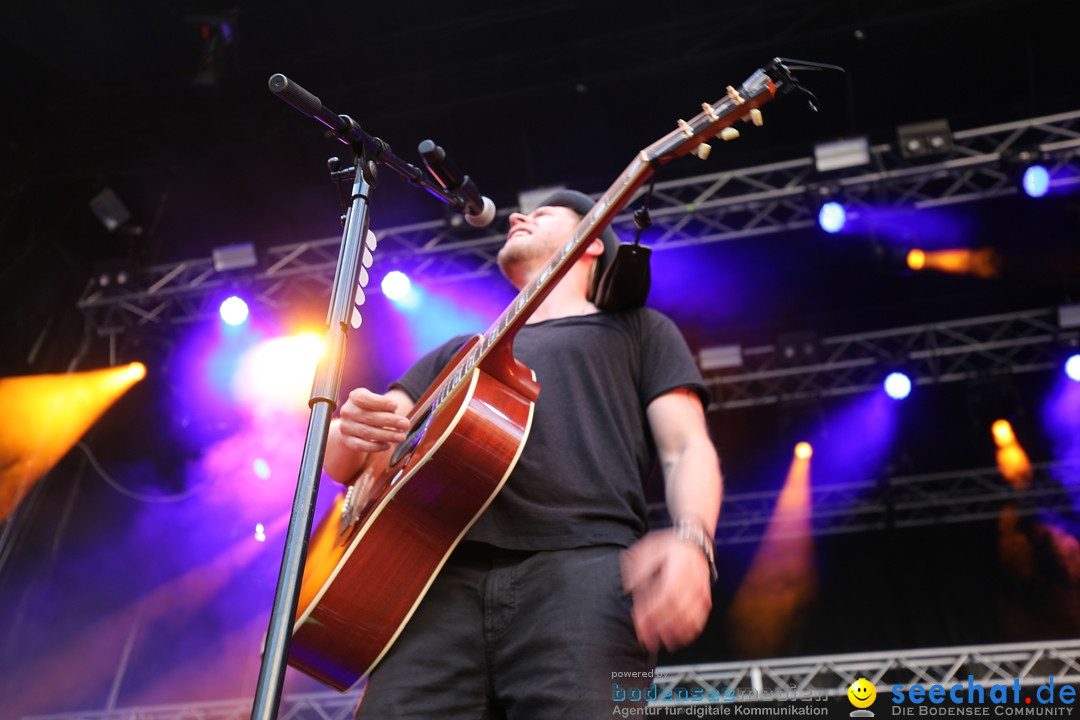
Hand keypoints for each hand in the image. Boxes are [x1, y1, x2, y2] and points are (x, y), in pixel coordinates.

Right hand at [335, 387, 410, 453]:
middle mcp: (347, 411)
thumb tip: (401, 421)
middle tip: (405, 424)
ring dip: (386, 435)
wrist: (356, 424)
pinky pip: (361, 446)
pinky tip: (388, 445)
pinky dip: (376, 446)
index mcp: (355, 397)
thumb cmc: (372, 410)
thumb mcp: (378, 404)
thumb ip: (388, 409)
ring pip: (367, 432)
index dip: (380, 402)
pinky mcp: (346, 440)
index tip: (395, 406)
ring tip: (401, 437)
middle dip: (390, 421)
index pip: (364, 398)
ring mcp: (345, 426)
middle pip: (369, 417)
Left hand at [621, 529, 712, 652]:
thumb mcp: (648, 548)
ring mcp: (700, 590)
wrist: (693, 539)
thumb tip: (629, 588)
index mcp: (676, 568)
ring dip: (675, 633)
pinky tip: (681, 638)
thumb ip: (638, 568)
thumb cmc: (668, 545)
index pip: (664, 595)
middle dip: (660, 627)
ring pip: (690, 616)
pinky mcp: (705, 597)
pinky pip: (700, 617)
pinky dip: (691, 630)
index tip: (640, 624)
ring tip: (662, 643)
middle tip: (647, 640)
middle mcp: (691, 580)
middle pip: (676, 609)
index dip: (652, 612)